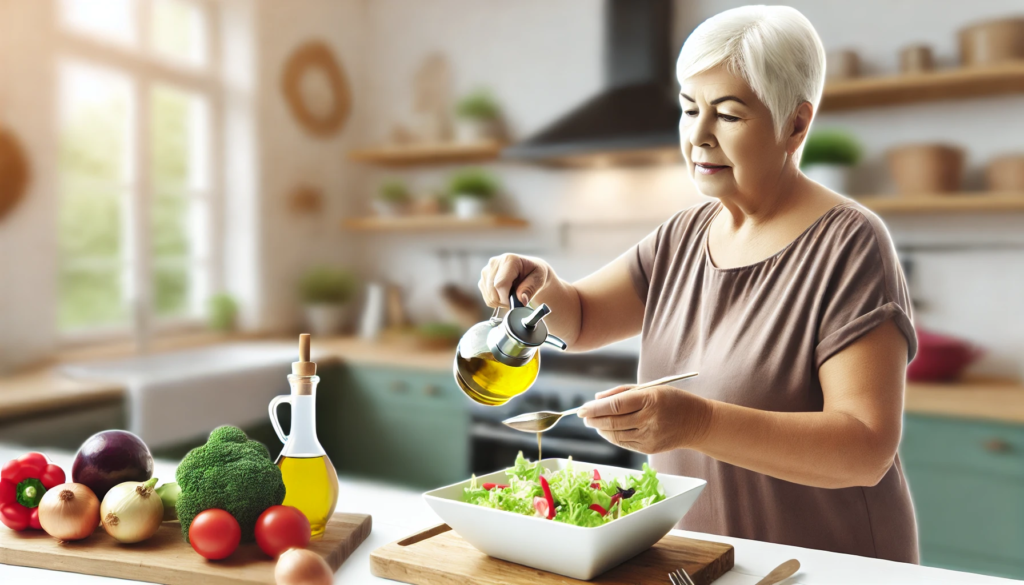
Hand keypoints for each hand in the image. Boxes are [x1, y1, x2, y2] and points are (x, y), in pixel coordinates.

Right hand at [478, 253, 555, 307]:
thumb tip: (521, 300)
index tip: (517, 302)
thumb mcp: (539, 279)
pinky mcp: (483, 279)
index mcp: (509, 260)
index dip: (507, 298)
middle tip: (516, 300)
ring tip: (512, 296)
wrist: (530, 271)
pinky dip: (496, 301)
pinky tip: (505, 295)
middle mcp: (494, 263)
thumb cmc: (535, 273)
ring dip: (501, 302)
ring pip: (489, 296)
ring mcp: (486, 271)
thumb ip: (530, 288)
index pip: (500, 284)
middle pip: (492, 291)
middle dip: (505, 301)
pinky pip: (487, 298)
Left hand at [578, 384, 713, 454]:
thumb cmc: (671, 400)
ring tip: (593, 422)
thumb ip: (622, 393)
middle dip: (593, 419)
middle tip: (582, 415)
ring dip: (600, 429)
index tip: (582, 408)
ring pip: (615, 435)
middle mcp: (649, 420)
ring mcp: (649, 436)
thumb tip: (596, 400)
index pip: (615, 405)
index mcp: (650, 400)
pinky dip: (612, 436)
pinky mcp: (649, 448)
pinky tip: (606, 430)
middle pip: (612, 422)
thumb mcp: (650, 388)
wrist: (697, 422)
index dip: (595, 408)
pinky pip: (624, 443)